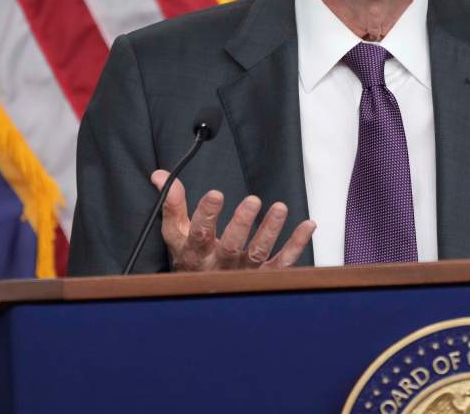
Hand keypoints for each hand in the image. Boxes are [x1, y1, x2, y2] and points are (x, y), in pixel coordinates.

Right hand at [151, 171, 316, 271]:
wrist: (203, 295)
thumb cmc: (191, 259)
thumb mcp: (176, 234)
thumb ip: (172, 204)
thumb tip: (161, 175)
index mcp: (196, 254)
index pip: (199, 235)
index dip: (206, 215)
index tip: (215, 194)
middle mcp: (220, 265)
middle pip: (231, 246)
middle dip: (242, 223)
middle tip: (253, 200)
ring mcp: (244, 272)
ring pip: (258, 253)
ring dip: (270, 231)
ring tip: (280, 208)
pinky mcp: (264, 276)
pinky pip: (283, 262)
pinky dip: (297, 245)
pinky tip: (308, 226)